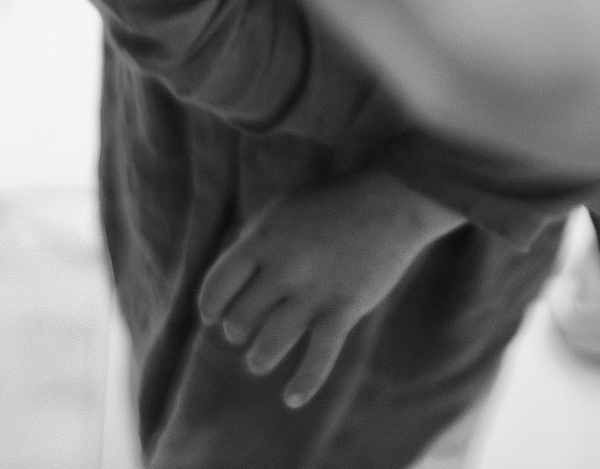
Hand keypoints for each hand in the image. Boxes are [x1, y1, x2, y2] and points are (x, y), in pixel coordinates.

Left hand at [196, 171, 463, 408]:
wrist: (389, 200)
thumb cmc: (330, 203)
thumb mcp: (280, 210)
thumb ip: (253, 242)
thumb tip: (229, 282)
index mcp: (262, 238)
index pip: (218, 285)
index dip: (210, 307)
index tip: (212, 317)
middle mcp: (283, 267)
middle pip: (242, 318)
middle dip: (238, 330)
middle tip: (243, 331)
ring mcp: (314, 291)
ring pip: (271, 343)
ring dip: (260, 357)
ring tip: (258, 361)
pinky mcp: (344, 309)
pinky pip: (319, 357)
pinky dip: (304, 383)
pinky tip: (291, 399)